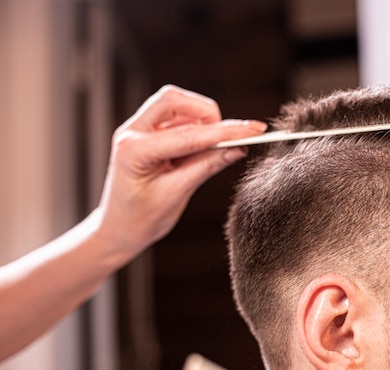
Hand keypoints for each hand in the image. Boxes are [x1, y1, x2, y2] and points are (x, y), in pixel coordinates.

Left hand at [94, 85, 266, 262]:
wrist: (117, 230)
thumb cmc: (140, 219)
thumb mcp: (176, 195)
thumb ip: (206, 166)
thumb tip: (237, 148)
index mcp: (134, 150)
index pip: (189, 134)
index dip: (226, 133)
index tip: (253, 130)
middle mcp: (132, 132)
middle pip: (175, 100)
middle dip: (207, 114)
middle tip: (228, 138)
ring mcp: (137, 130)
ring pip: (176, 105)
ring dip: (201, 123)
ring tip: (210, 152)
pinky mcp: (146, 133)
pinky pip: (175, 118)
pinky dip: (194, 129)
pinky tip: (199, 151)